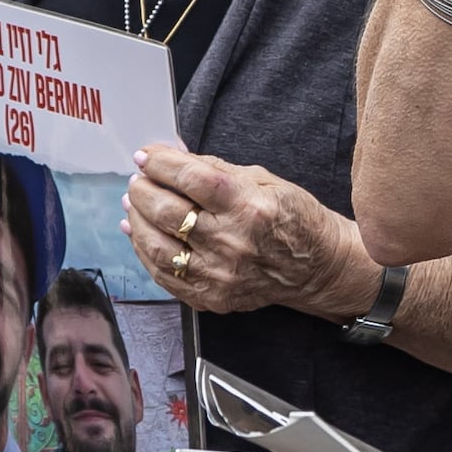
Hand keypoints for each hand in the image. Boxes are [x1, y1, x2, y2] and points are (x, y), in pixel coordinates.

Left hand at [128, 146, 367, 316]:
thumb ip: (214, 168)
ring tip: (133, 203)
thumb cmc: (294, 218)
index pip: (190, 178)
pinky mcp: (212, 297)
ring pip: (158, 247)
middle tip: (137, 180)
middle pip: (168, 212)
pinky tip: (140, 233)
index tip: (144, 156)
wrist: (317, 267)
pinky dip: (145, 252)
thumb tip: (173, 154)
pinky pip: (165, 275)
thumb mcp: (262, 180)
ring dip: (138, 220)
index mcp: (248, 206)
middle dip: (143, 190)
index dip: (160, 163)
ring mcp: (220, 274)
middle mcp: (232, 242)